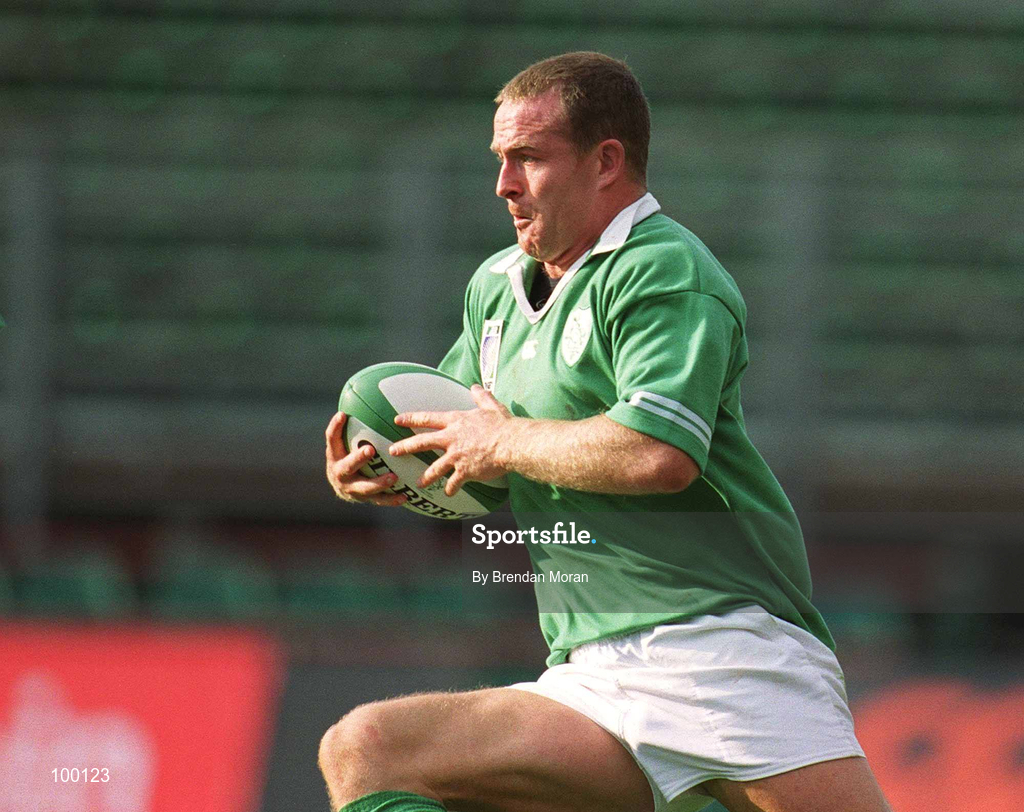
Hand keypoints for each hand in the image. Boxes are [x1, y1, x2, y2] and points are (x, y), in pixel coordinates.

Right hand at [324, 412, 406, 506]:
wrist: (343, 487)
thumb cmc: (349, 455)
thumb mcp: (346, 442)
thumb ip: (355, 426)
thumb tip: (369, 397)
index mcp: (334, 456)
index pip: (331, 440)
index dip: (335, 428)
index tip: (343, 415)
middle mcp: (339, 473)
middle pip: (346, 467)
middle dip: (357, 459)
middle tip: (370, 450)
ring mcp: (350, 489)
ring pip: (363, 488)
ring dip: (378, 483)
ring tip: (393, 477)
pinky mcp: (363, 500)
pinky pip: (378, 501)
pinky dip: (391, 499)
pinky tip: (405, 496)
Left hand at [391, 385, 513, 496]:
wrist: (511, 443)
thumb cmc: (502, 425)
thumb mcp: (491, 406)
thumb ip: (481, 397)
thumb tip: (476, 387)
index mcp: (456, 422)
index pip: (428, 419)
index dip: (412, 419)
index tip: (398, 420)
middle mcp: (452, 438)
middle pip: (422, 442)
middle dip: (405, 447)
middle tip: (393, 451)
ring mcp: (456, 456)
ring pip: (435, 468)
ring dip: (426, 476)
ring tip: (418, 483)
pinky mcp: (464, 471)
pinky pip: (453, 482)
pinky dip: (450, 489)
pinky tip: (448, 493)